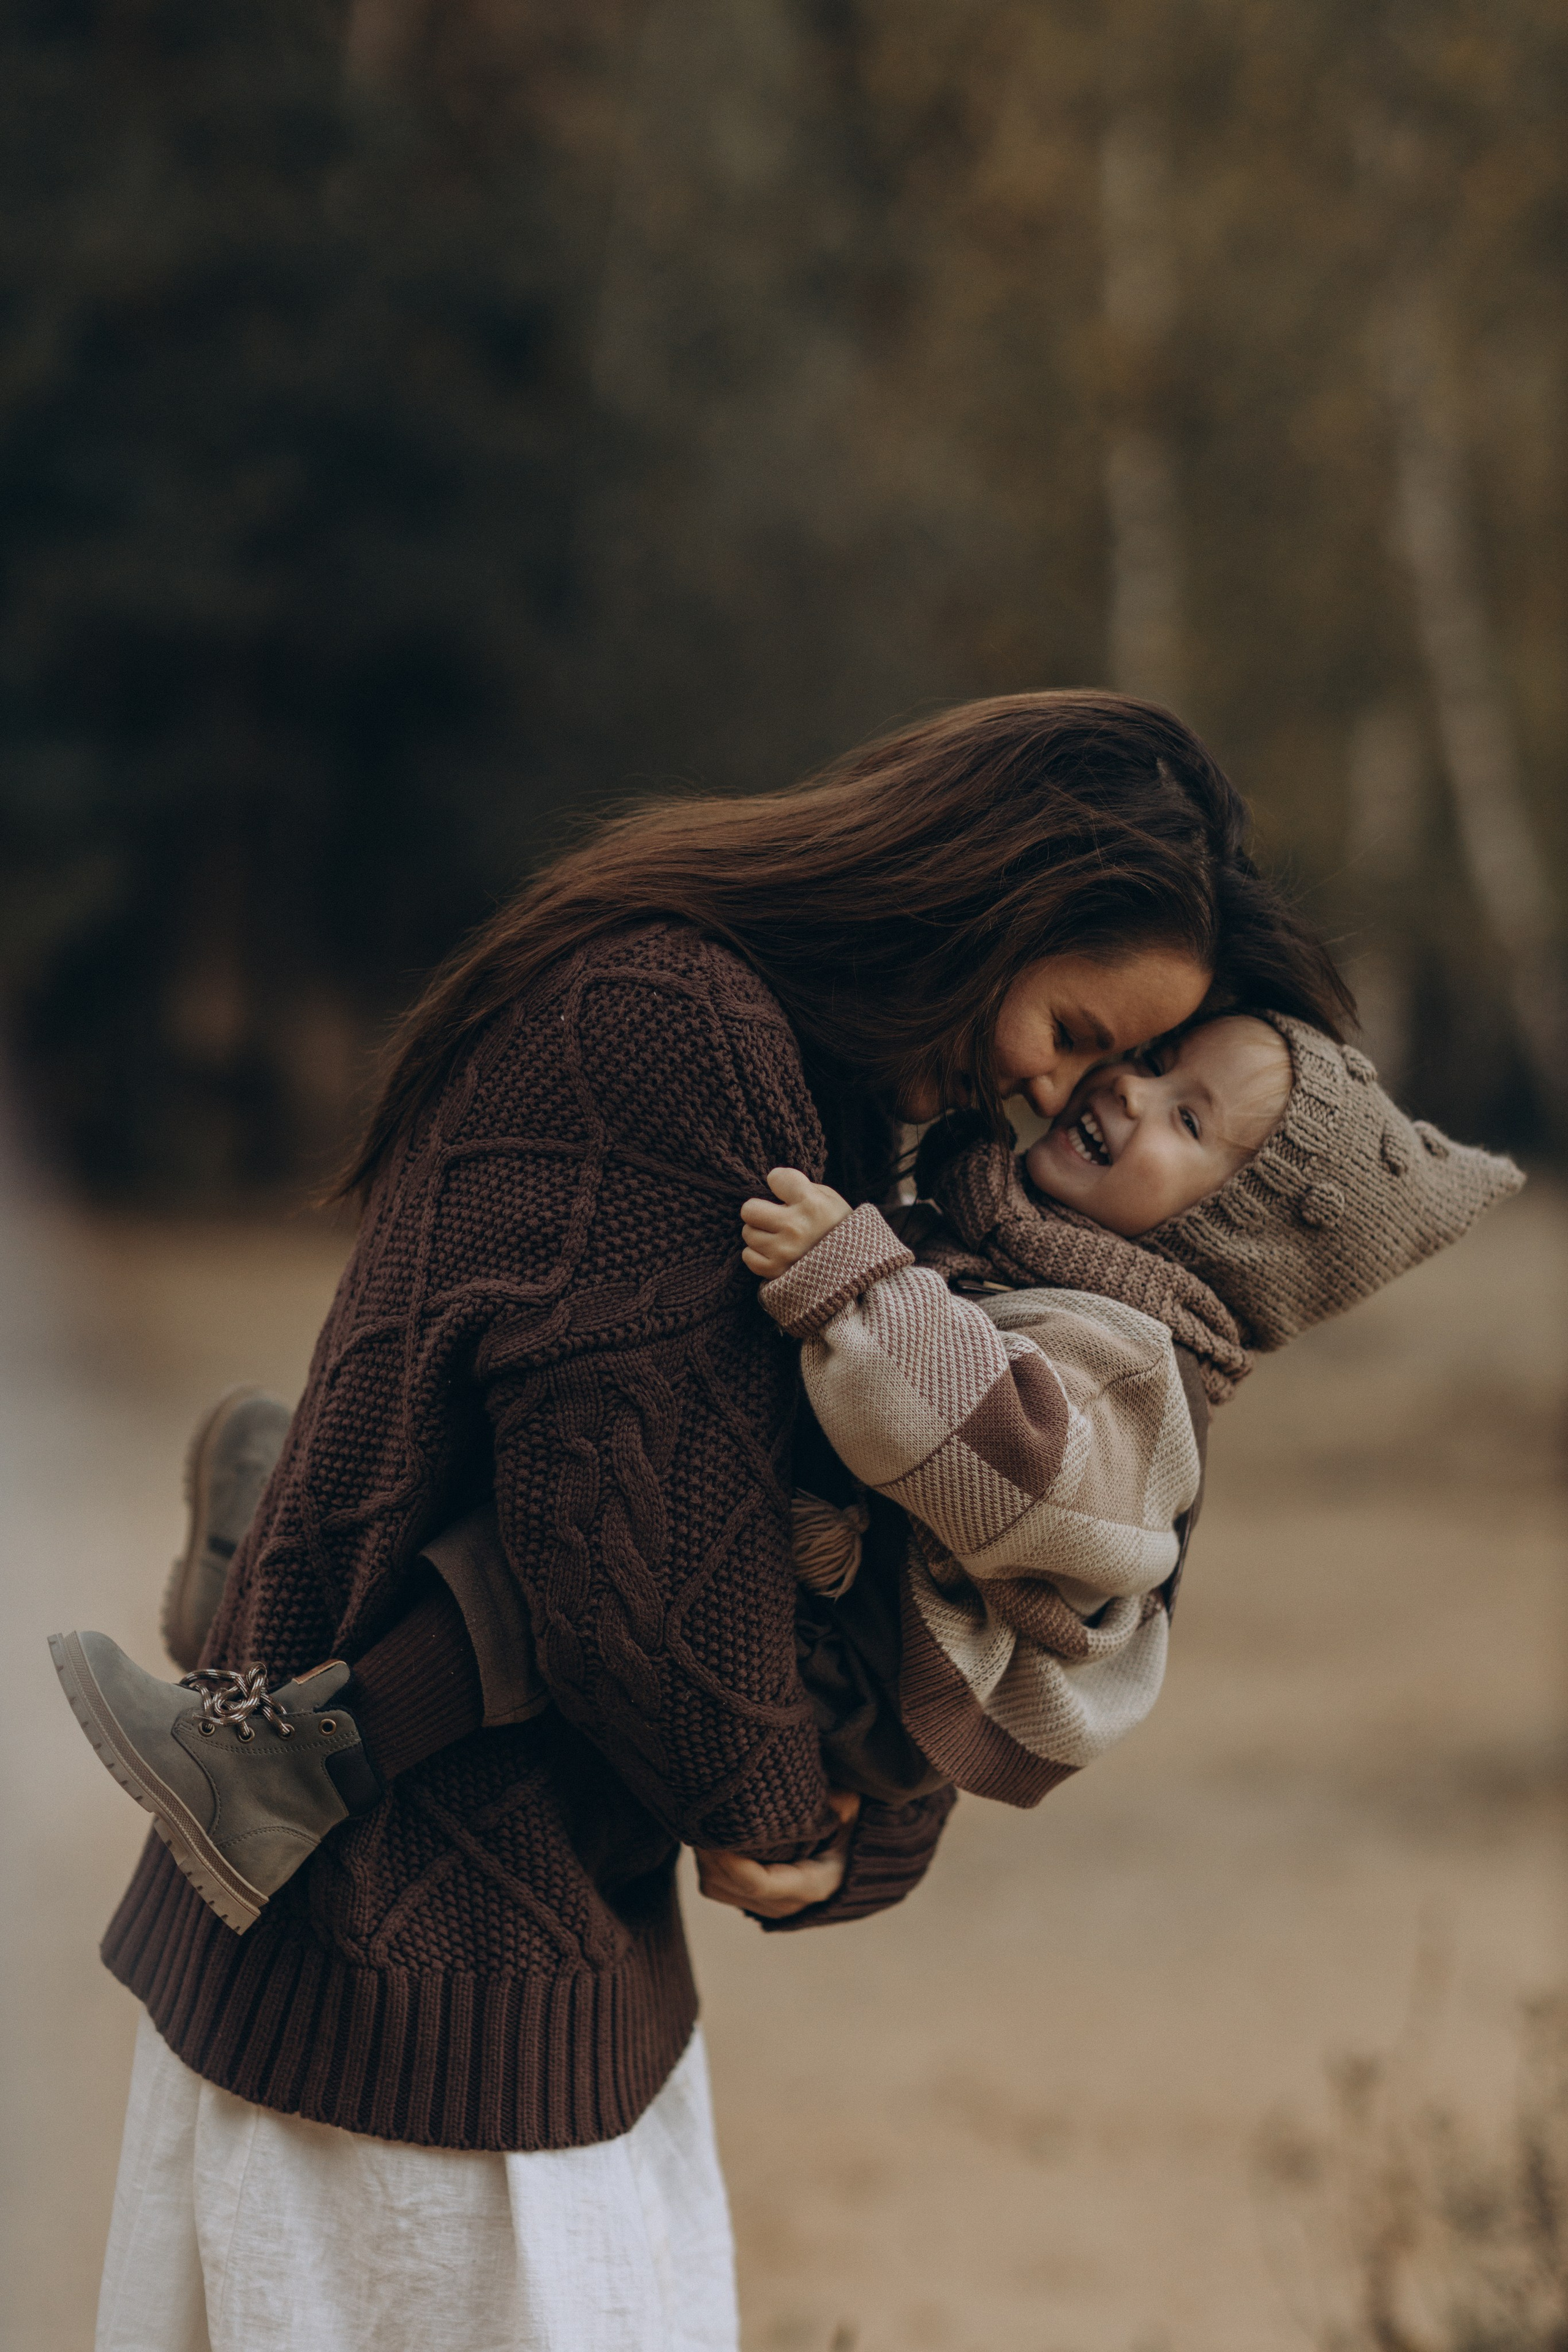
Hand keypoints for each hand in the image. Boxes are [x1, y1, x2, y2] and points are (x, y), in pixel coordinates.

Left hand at [694, 1790, 860, 1918]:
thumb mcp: (852, 1811)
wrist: (855, 1862)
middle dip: (710, 1854)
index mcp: (813, 1884)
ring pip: (717, 1888)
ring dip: (705, 1858)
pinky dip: (707, 1865)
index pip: (759, 1882)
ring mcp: (768, 1907)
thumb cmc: (853, 1829)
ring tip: (700, 1822)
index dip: (731, 1860)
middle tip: (698, 1815)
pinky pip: (717, 1888)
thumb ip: (839, 1801)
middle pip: (729, 1885)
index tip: (715, 1831)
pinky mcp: (753, 1902)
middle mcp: (787, 1904)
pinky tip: (707, 1837)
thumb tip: (824, 1793)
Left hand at [740, 1167, 852, 1279]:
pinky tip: (774, 1252)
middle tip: (772, 1216)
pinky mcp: (776, 1271)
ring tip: (777, 1236)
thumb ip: (802, 1187)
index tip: (785, 1189)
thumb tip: (773, 1183)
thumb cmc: (838, 1228)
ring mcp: (784, 1251)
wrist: (853, 1268)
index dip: (779, 1182)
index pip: (776, 1178)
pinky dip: (758, 1254)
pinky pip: (748, 1257)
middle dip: (760, 1210)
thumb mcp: (830, 1200)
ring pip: (748, 1233)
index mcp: (813, 1205)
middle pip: (750, 1209)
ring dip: (760, 1233)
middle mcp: (796, 1228)